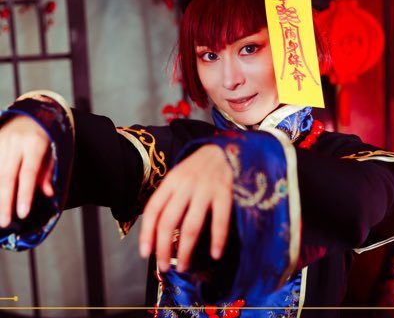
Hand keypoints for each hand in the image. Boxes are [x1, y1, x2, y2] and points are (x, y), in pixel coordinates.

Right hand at [0, 115, 53, 226]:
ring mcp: (0, 140)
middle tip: (4, 222)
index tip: (23, 213)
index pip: (29, 173)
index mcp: (35, 143)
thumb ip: (48, 171)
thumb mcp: (53, 150)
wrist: (30, 112)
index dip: (25, 194)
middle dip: (5, 201)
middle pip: (7, 176)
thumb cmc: (45, 135)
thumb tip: (48, 193)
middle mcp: (15, 142)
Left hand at [139, 144, 232, 271]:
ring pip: (191, 226)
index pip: (153, 209)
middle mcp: (185, 184)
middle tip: (163, 266)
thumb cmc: (196, 168)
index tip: (145, 252)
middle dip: (163, 248)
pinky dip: (217, 240)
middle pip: (169, 221)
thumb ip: (169, 199)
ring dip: (186, 251)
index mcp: (171, 180)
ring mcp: (205, 189)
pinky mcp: (224, 192)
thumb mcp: (178, 177)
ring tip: (183, 266)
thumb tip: (158, 233)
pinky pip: (220, 221)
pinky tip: (215, 254)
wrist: (222, 150)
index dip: (146, 233)